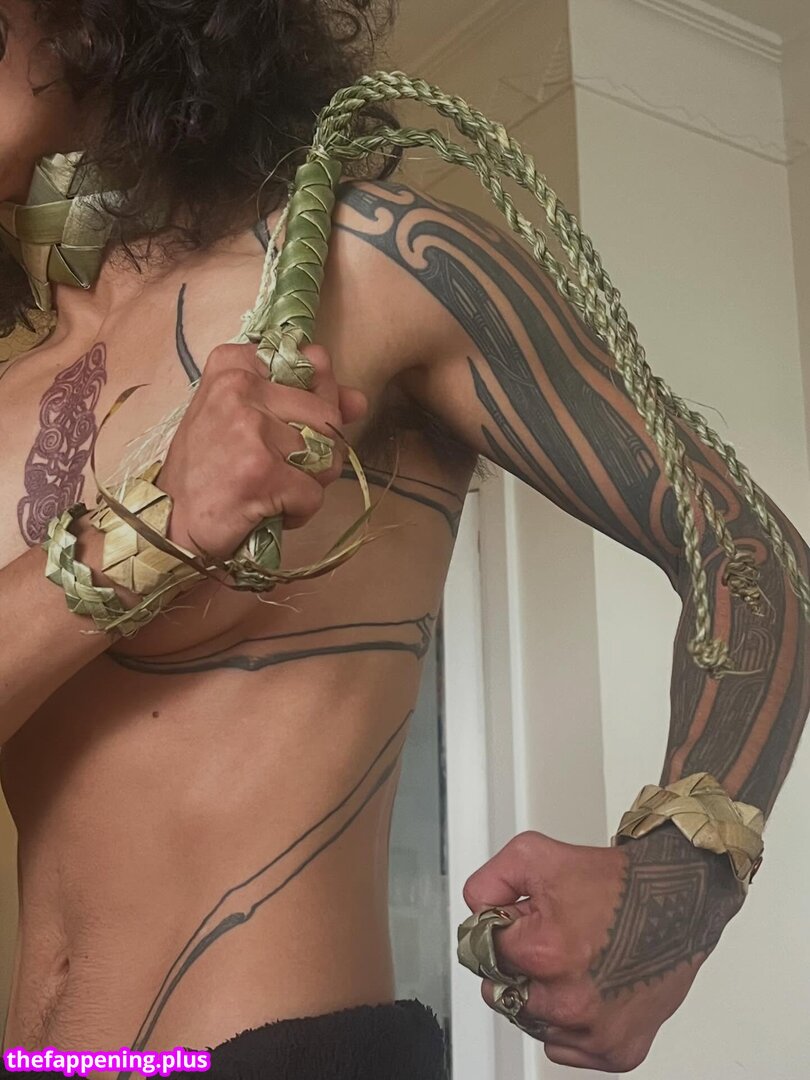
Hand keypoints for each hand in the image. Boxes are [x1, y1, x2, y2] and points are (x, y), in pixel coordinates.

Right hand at [156, 342, 366, 559]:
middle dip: (320, 451)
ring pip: (327, 455)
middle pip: (327, 414)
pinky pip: (314, 493)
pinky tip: (269, 511)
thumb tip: (359, 400)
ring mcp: (251, 429)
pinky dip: (300, 512)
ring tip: (274, 490)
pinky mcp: (262, 472)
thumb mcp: (245, 419)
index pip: (315, 363)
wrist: (168, 522)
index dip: (319, 403)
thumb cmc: (208, 470)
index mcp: (235, 364)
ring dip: (310, 483)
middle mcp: (241, 388)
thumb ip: (305, 401)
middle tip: (284, 469)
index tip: (293, 426)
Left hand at [461, 825, 744, 1071]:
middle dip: (520, 967)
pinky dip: (571, 1023)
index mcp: (543, 953)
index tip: (524, 921)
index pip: (485, 954)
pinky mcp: (619, 1050)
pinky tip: (589, 986)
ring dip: (544, 996)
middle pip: (506, 994)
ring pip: (535, 1023)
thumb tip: (476, 913)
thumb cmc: (616, 881)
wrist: (679, 899)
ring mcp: (594, 1031)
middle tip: (554, 939)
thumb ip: (489, 882)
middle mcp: (568, 1001)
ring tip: (577, 960)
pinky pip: (567, 1047)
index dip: (504, 931)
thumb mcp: (535, 855)